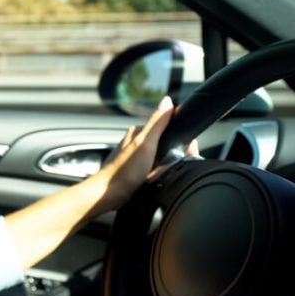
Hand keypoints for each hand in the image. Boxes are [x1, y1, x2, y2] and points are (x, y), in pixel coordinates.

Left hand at [93, 96, 198, 212]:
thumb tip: (167, 101)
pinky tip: (153, 181)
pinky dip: (158, 176)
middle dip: (172, 157)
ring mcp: (137, 156)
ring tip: (156, 176)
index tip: (186, 150)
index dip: (180, 139)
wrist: (109, 194)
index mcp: (139, 131)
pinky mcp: (137, 170)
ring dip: (165, 168)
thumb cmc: (124, 170)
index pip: (167, 128)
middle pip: (166, 145)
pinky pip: (155, 171)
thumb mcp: (145, 143)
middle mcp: (137, 142)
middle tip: (164, 168)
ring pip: (162, 159)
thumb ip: (157, 123)